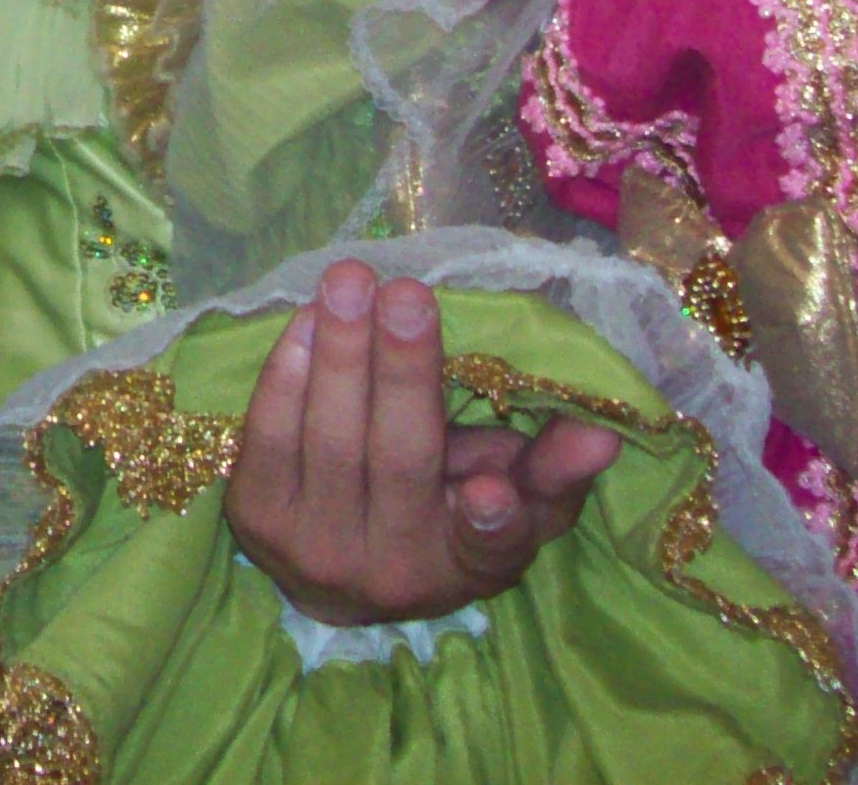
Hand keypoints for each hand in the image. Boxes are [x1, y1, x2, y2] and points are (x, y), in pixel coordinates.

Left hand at [224, 262, 619, 625]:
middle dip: (402, 372)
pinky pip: (269, 437)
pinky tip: (306, 320)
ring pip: (330, 440)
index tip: (491, 488)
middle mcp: (392, 570)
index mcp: (468, 564)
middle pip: (398, 461)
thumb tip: (602, 433)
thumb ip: (552, 470)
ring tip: (350, 281)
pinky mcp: (255, 521)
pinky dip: (288, 373)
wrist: (337, 575)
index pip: (487, 547)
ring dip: (340, 352)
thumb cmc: (447, 517)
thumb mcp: (513, 503)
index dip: (491, 520)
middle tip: (408, 293)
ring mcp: (316, 549)